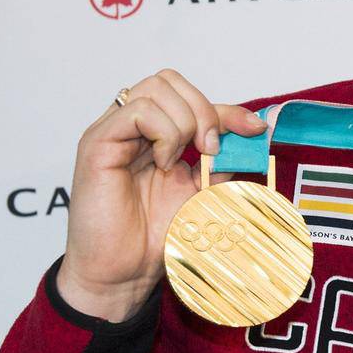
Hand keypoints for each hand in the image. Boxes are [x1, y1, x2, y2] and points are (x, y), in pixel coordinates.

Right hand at [55, 70, 267, 321]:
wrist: (125, 272)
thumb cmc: (155, 237)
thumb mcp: (203, 193)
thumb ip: (222, 163)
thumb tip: (252, 138)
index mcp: (154, 136)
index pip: (191, 99)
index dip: (228, 109)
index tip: (255, 130)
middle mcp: (131, 128)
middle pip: (169, 80)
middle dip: (203, 110)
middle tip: (210, 150)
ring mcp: (112, 132)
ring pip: (155, 89)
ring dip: (183, 123)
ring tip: (179, 161)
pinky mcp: (97, 143)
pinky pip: (137, 110)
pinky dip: (163, 132)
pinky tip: (162, 162)